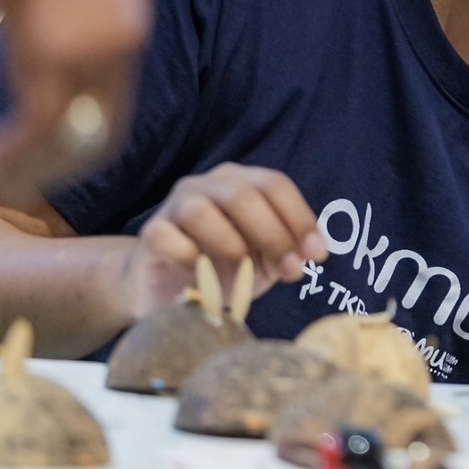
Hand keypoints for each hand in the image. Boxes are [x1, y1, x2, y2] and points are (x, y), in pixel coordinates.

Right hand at [0, 0, 151, 189]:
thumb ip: (97, 26)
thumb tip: (76, 60)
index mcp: (133, 30)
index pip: (117, 109)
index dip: (89, 144)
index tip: (60, 163)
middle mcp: (118, 48)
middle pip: (101, 130)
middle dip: (64, 166)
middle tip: (29, 185)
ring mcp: (87, 52)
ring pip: (65, 133)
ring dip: (33, 165)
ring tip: (0, 182)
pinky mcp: (49, 50)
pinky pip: (38, 120)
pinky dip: (12, 148)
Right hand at [126, 162, 328, 318]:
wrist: (163, 286)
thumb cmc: (220, 266)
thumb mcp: (261, 260)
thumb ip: (284, 251)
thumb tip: (307, 253)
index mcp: (240, 182)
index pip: (274, 185)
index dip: (299, 217)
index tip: (318, 254)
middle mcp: (206, 185)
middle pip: (243, 195)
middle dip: (273, 234)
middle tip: (290, 271)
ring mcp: (174, 206)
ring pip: (201, 211)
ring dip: (230, 246)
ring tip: (242, 276)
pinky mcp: (151, 234)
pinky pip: (167, 237)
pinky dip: (189, 257)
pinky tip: (200, 277)